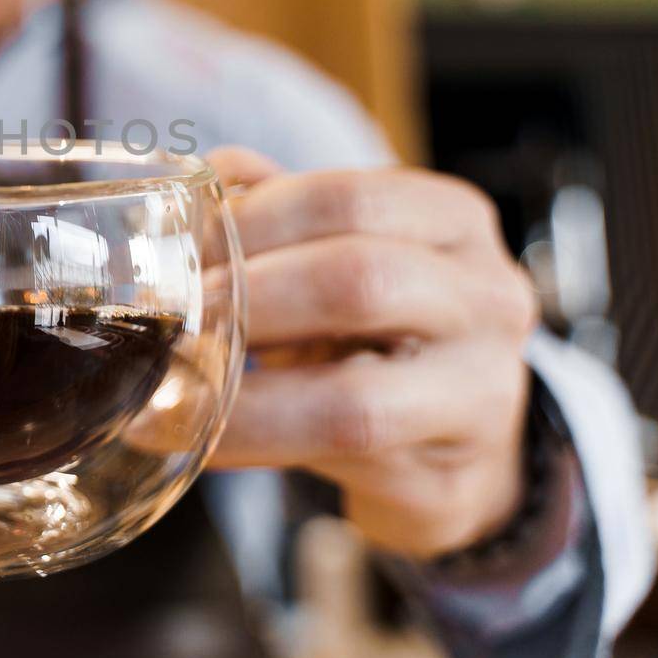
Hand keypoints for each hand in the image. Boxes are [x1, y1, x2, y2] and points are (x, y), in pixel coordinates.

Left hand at [206, 147, 538, 558]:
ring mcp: (482, 396)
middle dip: (245, 300)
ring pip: (353, 400)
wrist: (457, 444)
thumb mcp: (341, 254)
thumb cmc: (380, 331)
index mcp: (452, 222)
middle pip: (357, 281)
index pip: (345, 198)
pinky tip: (197, 438)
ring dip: (241, 395)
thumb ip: (278, 210)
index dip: (251, 223)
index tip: (185, 251)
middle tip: (176, 317)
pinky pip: (336, 467)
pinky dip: (253, 446)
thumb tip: (203, 176)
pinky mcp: (449, 481)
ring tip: (169, 388)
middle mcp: (487, 300)